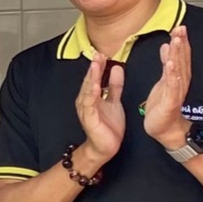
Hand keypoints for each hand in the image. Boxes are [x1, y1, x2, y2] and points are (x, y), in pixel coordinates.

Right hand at [73, 51, 125, 170]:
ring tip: (96, 64)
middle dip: (94, 67)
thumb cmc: (108, 127)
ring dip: (92, 76)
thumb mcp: (114, 102)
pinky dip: (92, 93)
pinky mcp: (89, 118)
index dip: (99, 65)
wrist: (104, 148)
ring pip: (89, 89)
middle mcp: (86, 100)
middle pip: (90, 80)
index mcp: (92, 96)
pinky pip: (90, 104)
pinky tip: (96, 85)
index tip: (103, 53)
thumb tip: (117, 68)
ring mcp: (86, 109)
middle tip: (98, 54)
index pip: (95, 77)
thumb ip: (115, 86)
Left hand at [142, 26, 193, 149]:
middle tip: (181, 28)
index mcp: (176, 77)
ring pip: (177, 70)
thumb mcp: (163, 81)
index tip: (180, 27)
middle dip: (181, 44)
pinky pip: (171, 86)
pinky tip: (170, 64)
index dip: (181, 42)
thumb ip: (166, 63)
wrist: (164, 129)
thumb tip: (167, 46)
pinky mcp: (170, 102)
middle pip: (181, 60)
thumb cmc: (163, 106)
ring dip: (178, 55)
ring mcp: (175, 92)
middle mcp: (179, 82)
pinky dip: (172, 75)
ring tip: (176, 41)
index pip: (180, 57)